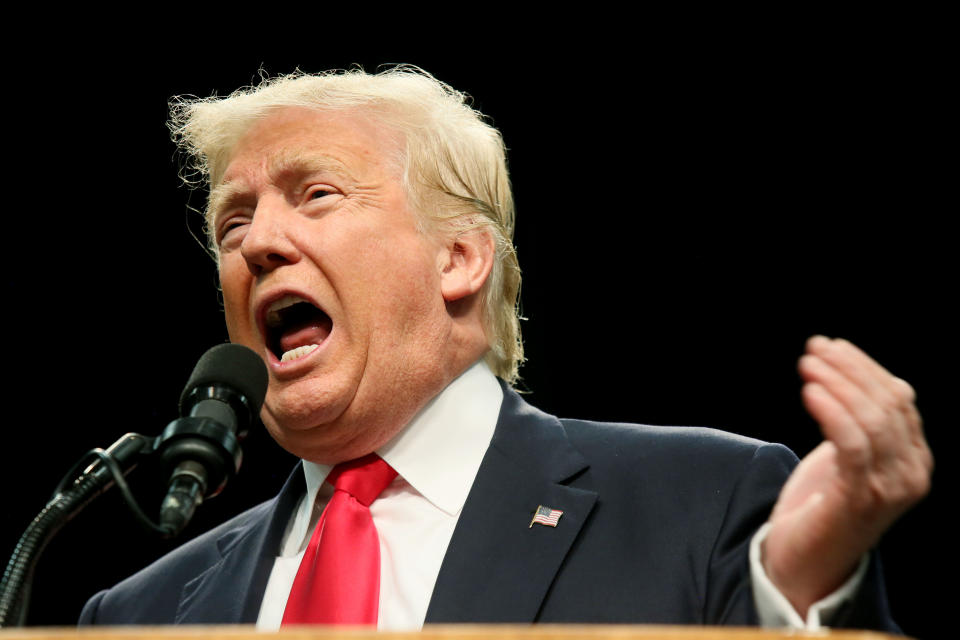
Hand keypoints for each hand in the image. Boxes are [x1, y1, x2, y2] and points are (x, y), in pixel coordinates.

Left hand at [762, 336, 932, 615]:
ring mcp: (889, 489)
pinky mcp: (859, 499)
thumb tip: (861, 373)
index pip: (898, 399)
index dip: (864, 367)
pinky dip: (831, 413)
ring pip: (870, 420)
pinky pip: (851, 445)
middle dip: (848, 370)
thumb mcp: (847, 455)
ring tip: (806, 365)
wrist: (805, 563)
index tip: (829, 345)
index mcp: (914, 459)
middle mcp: (911, 474)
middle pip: (885, 405)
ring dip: (836, 384)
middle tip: (813, 349)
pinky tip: (810, 392)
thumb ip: (862, 422)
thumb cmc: (823, 505)